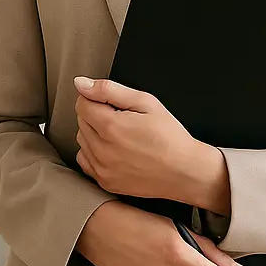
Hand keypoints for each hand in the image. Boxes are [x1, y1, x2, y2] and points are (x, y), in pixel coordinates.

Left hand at [73, 76, 227, 210]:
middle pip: (81, 121)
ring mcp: (102, 169)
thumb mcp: (146, 102)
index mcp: (111, 127)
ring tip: (121, 135)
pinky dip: (94, 153)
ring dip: (94, 133)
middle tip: (122, 119)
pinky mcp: (105, 182)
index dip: (97, 99)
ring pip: (82, 140)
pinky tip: (113, 150)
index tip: (113, 104)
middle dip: (97, 114)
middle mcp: (102, 150)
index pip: (82, 104)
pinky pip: (86, 160)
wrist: (185, 171)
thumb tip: (81, 83)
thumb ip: (109, 90)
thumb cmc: (170, 137)